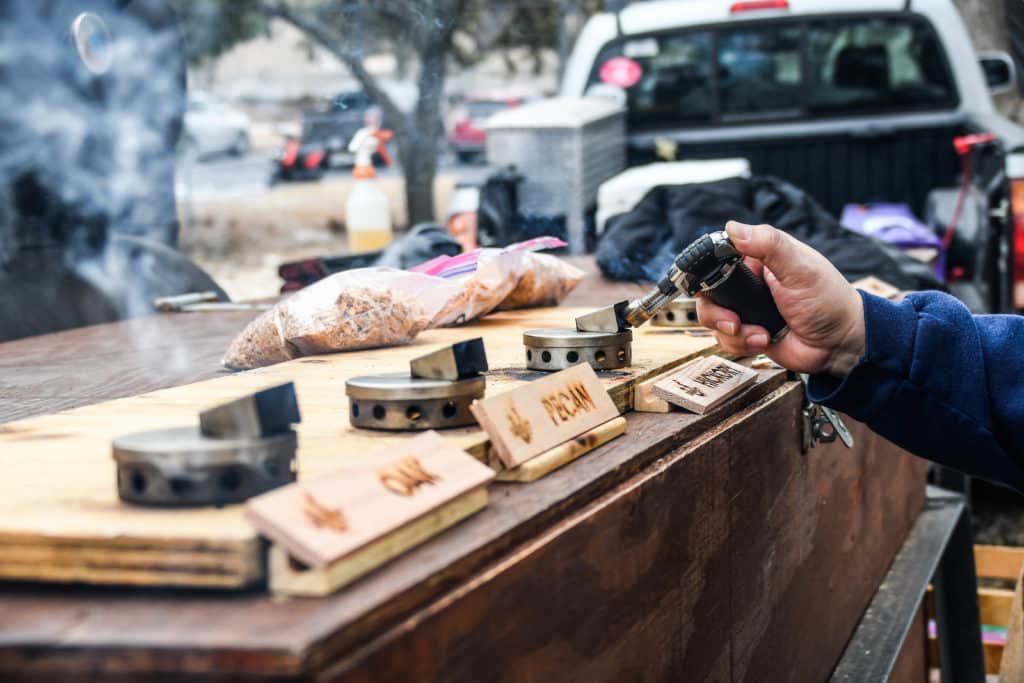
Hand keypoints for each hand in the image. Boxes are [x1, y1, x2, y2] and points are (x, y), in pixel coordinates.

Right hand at [696, 221, 864, 376]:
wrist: (841, 344)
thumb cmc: (829, 301)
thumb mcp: (800, 267)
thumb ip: (768, 244)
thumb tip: (733, 228)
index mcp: (759, 258)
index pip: (718, 257)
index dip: (707, 270)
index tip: (707, 283)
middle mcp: (748, 283)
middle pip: (707, 292)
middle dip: (716, 310)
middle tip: (733, 319)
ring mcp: (746, 309)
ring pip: (713, 319)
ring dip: (732, 331)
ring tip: (758, 333)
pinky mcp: (748, 333)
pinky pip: (726, 339)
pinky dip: (742, 343)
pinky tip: (764, 339)